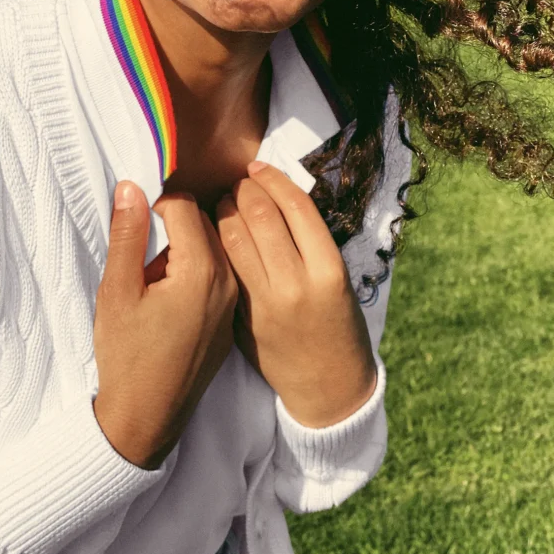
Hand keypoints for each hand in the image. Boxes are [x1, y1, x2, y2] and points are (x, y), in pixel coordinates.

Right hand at [93, 181, 238, 469]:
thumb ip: (127, 235)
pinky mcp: (231, 320)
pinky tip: (172, 297)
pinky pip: (221, 277)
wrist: (146, 420)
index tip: (135, 223)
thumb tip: (132, 187)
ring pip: (216, 249)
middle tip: (144, 252)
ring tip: (157, 276)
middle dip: (173, 226)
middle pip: (205, 223)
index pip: (184, 205)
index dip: (154, 206)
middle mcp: (228, 282)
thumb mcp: (117, 291)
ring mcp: (234, 302)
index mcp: (202, 270)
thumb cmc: (126, 356)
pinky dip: (199, 272)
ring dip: (187, 248)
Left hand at [215, 161, 376, 427]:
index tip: (258, 168)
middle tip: (238, 182)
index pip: (296, 207)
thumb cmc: (339, 324)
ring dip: (224, 212)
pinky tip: (214, 231)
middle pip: (261, 217)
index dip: (272, 180)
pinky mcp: (242, 320)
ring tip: (225, 202)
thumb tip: (275, 196)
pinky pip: (224, 269)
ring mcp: (266, 304)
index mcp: (328, 270)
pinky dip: (215, 243)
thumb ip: (309, 242)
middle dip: (244, 190)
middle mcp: (296, 284)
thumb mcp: (339, 279)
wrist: (328, 385)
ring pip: (234, 240)